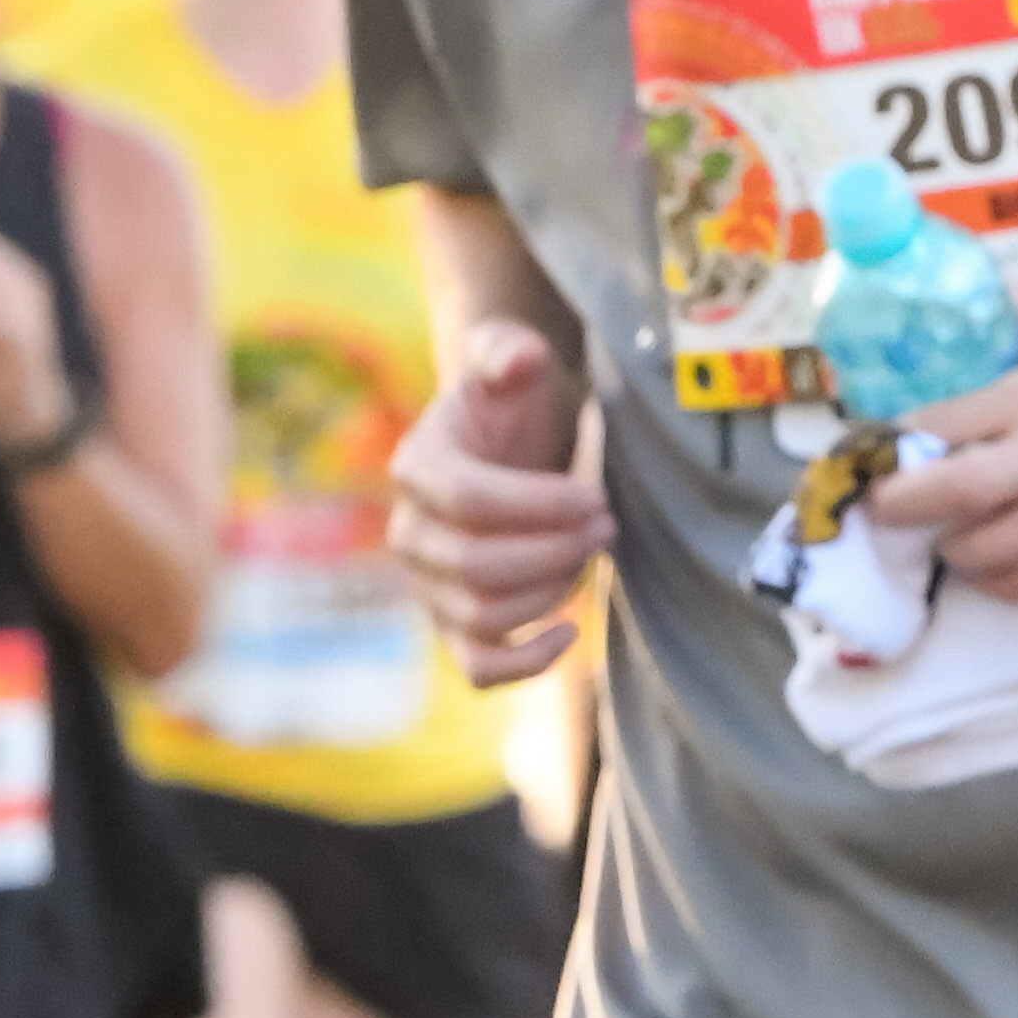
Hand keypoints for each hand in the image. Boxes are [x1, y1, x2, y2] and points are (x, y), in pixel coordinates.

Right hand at [389, 316, 611, 679]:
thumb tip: (518, 359)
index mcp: (417, 467)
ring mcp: (429, 585)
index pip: (470, 502)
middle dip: (553, 551)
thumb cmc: (514, 400)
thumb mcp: (511, 357)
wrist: (507, 441)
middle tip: (607, 524)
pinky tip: (569, 633)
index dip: (540, 505)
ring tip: (592, 552)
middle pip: (474, 567)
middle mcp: (410, 533)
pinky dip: (524, 665)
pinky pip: (477, 668)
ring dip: (550, 591)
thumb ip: (508, 349)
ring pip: (482, 616)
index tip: (597, 495)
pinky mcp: (455, 623)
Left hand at [902, 270, 1017, 601]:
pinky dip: (993, 579)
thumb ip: (1013, 308)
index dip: (892, 446)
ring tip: (943, 533)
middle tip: (882, 508)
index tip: (872, 456)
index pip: (939, 426)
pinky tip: (988, 560)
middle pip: (949, 494)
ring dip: (948, 547)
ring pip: (979, 551)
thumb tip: (951, 294)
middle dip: (898, 507)